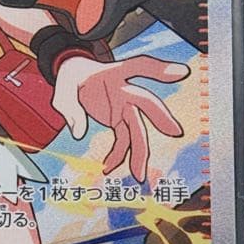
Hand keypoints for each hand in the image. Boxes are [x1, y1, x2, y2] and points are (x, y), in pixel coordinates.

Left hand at [52, 54, 188, 181]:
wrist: (74, 75)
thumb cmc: (70, 78)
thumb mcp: (62, 88)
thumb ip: (69, 107)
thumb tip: (79, 133)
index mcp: (113, 73)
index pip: (139, 66)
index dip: (159, 69)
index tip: (181, 72)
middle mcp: (124, 90)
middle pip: (145, 102)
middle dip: (160, 116)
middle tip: (176, 131)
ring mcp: (123, 106)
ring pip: (137, 129)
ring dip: (139, 153)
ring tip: (138, 177)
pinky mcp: (118, 119)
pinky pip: (123, 140)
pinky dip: (117, 155)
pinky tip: (107, 168)